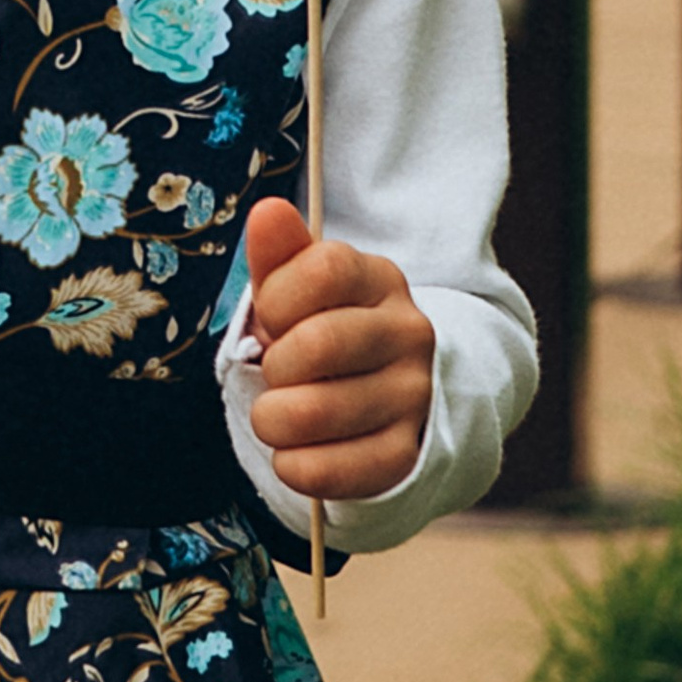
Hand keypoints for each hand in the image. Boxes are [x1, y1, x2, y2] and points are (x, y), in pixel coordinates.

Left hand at [241, 196, 433, 503]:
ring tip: (281, 413)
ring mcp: (414, 395)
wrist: (391, 396)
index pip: (323, 270)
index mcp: (380, 280)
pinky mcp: (404, 456)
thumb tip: (267, 212)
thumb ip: (281, 254)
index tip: (275, 318)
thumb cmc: (326, 331)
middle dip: (275, 364)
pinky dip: (292, 464)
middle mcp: (409, 333)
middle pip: (318, 343)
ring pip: (314, 412)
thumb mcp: (302, 289)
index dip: (278, 298)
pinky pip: (328, 470)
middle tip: (278, 373)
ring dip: (274, 419)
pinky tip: (297, 450)